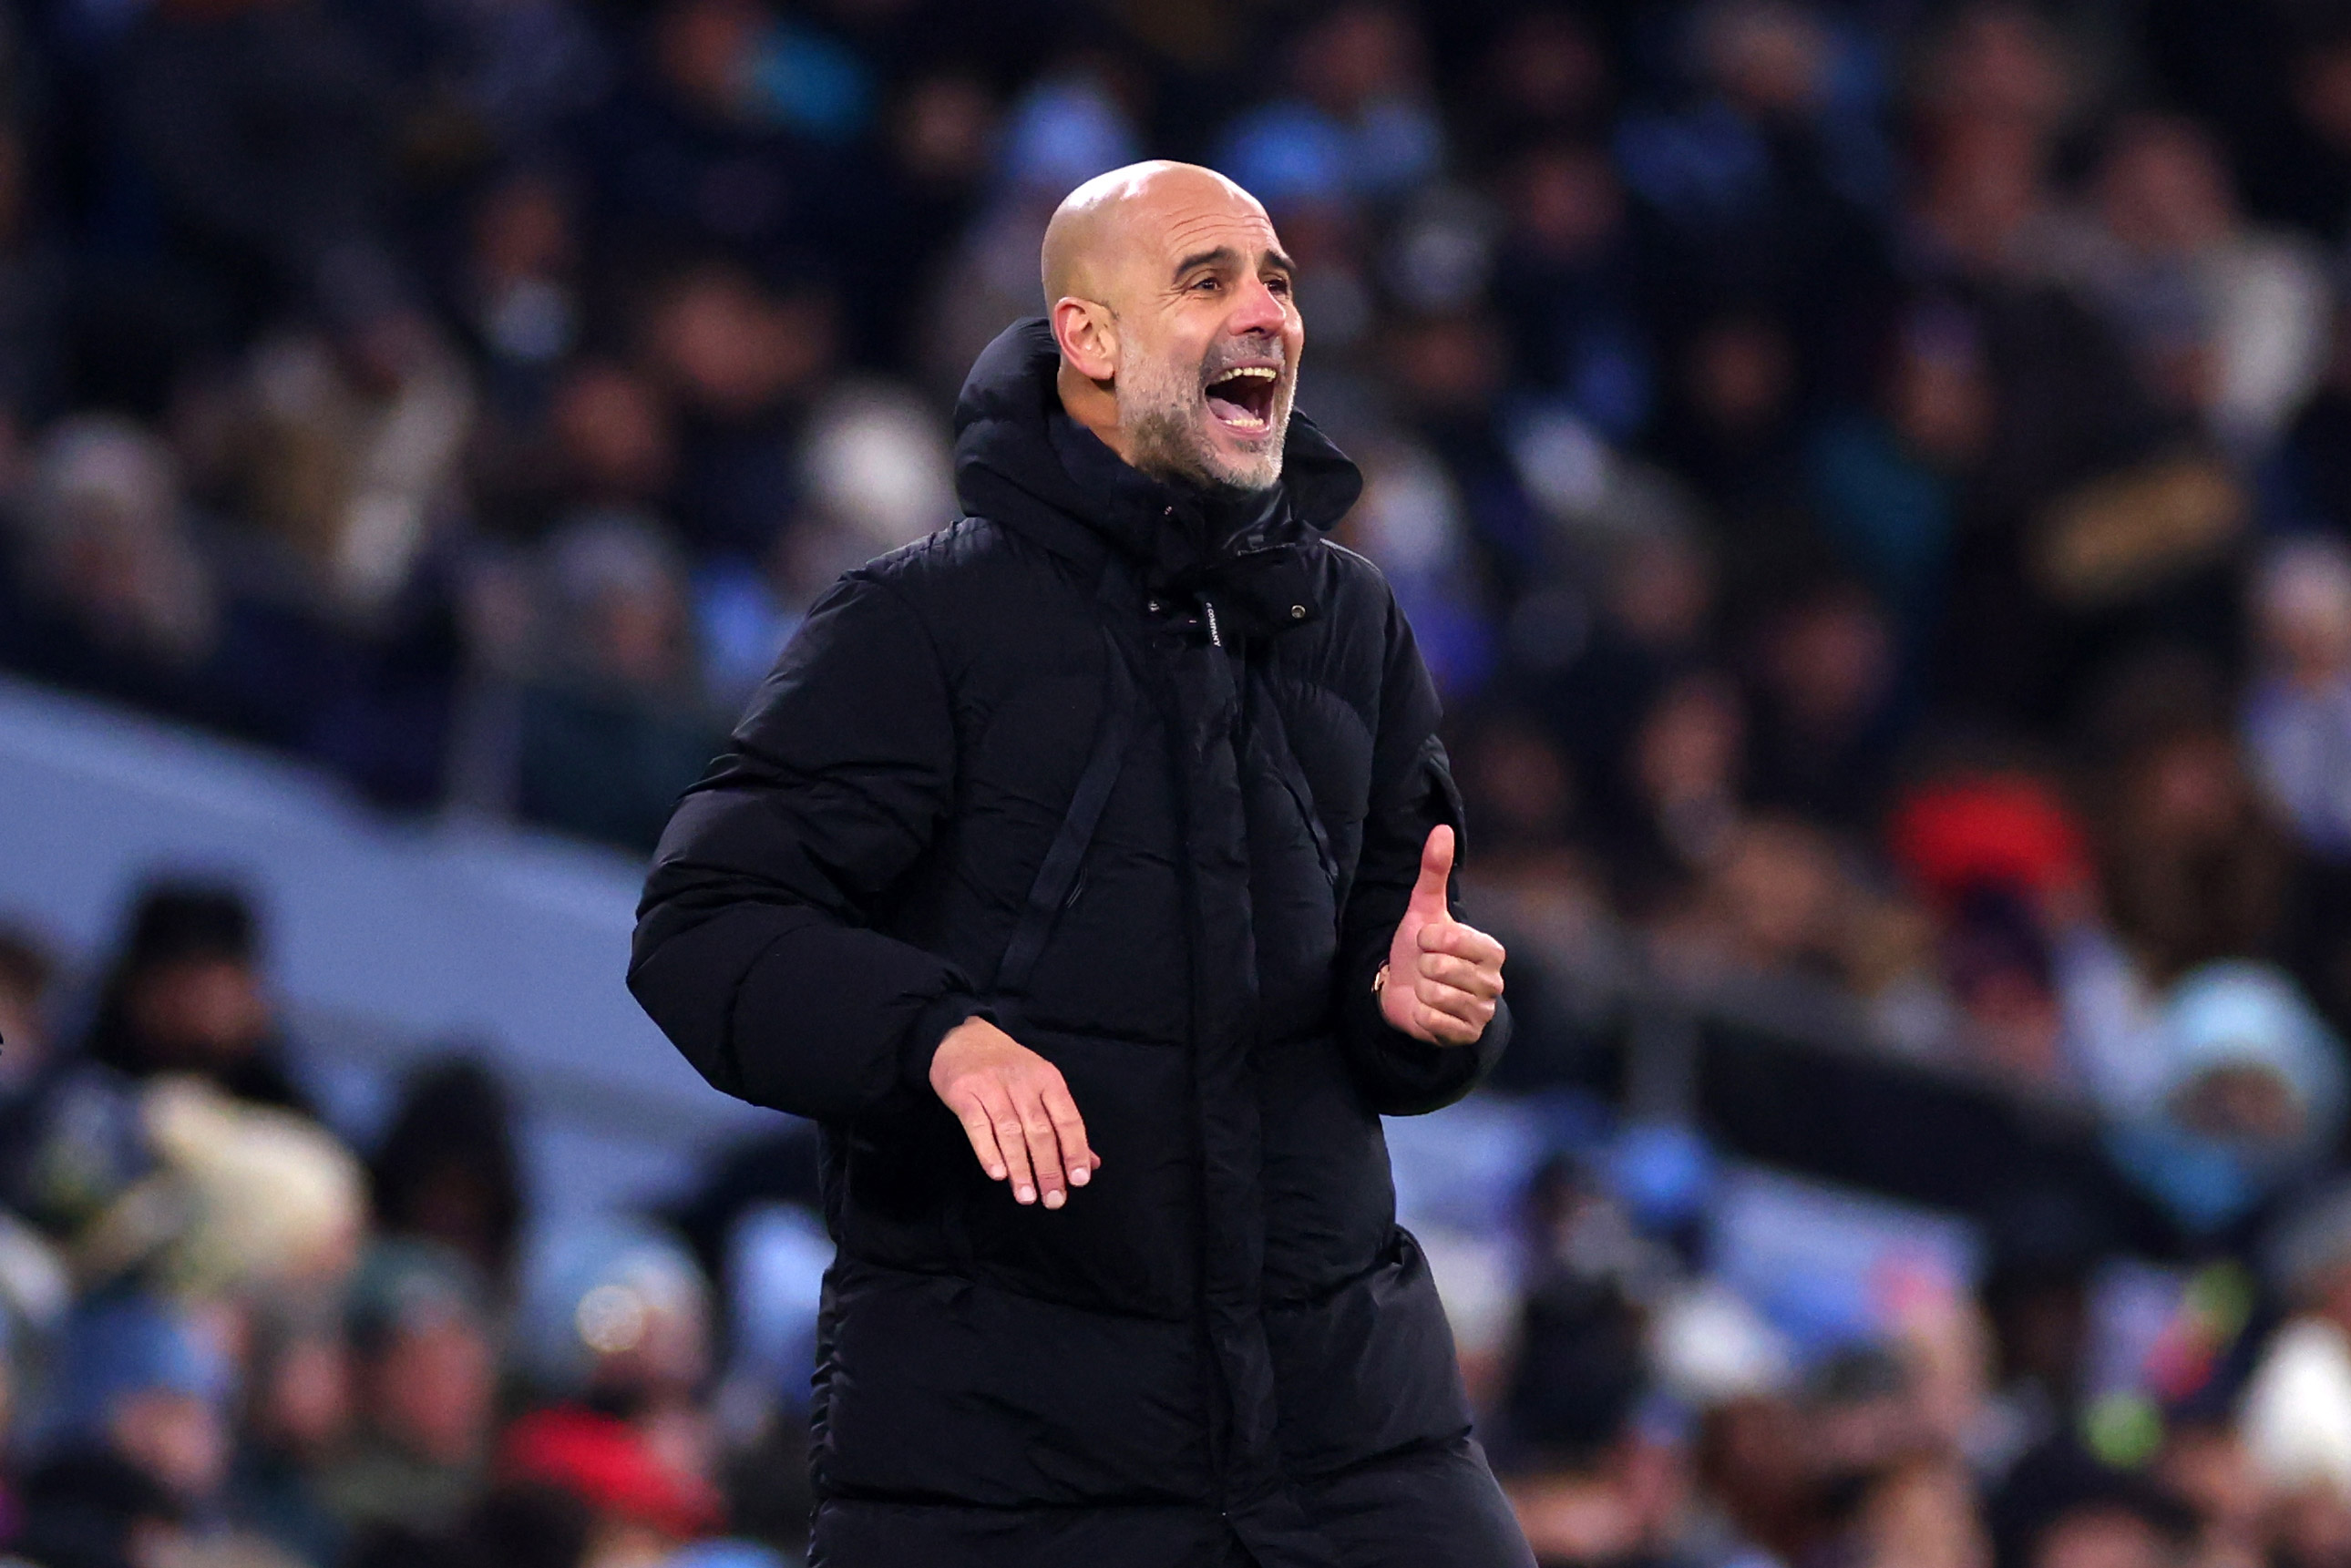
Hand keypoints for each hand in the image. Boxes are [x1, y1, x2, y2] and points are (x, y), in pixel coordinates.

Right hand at [930, 1016, 1099, 1207]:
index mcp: (1048, 1080)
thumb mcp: (1041, 1085)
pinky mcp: (964, 1093)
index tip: (1080, 1180)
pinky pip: (977, 1126)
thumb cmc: (1008, 1068)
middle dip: (1049, 1168)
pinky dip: (988, 1151)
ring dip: (1020, 1168)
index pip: (1067, 1119)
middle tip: (1053, 1199)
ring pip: (1010, 1132)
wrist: (963, 1038)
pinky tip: (998, 1174)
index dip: (1075, 1150)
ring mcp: (992, 1087)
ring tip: (1027, 1196)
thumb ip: (1064, 1124)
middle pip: (1040, 1131)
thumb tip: (1090, 1163)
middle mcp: (1022, 1082)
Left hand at [1381, 824, 1505, 1046]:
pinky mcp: (1466, 1037)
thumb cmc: (1419, 948)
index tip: (1426, 941)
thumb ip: (1434, 871)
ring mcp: (1481, 1012)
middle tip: (1426, 969)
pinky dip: (1420, 1016)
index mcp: (1491, 951)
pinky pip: (1434, 1023)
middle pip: (1442, 970)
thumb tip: (1442, 828)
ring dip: (1420, 991)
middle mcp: (1494, 983)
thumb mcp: (1424, 908)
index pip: (1453, 939)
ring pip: (1437, 997)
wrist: (1404, 990)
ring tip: (1425, 987)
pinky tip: (1424, 1010)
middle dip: (1423, 967)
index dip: (1429, 939)